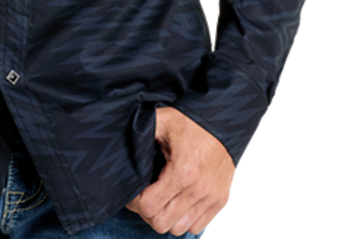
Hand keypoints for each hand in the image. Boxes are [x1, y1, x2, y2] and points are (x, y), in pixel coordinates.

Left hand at [126, 107, 236, 236]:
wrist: (224, 121)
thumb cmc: (190, 121)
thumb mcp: (162, 120)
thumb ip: (142, 131)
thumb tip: (122, 142)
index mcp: (182, 172)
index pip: (149, 207)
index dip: (134, 202)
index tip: (133, 191)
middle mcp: (199, 190)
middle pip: (162, 223)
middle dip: (148, 212)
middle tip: (145, 196)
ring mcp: (212, 198)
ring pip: (179, 229)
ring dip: (167, 217)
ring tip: (161, 198)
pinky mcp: (221, 201)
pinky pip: (197, 227)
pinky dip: (185, 219)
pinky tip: (178, 200)